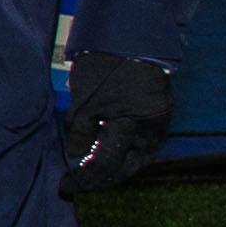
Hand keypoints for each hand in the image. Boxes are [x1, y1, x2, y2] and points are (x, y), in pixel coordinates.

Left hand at [60, 51, 172, 195]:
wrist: (135, 39)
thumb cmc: (106, 68)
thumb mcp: (85, 103)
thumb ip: (79, 134)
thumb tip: (74, 158)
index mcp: (131, 128)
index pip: (105, 166)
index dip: (84, 180)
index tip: (65, 187)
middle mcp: (152, 133)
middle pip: (126, 168)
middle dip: (102, 179)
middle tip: (78, 183)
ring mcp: (159, 126)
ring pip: (136, 159)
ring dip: (114, 168)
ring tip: (89, 173)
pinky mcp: (160, 119)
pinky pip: (142, 146)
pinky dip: (124, 154)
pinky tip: (106, 155)